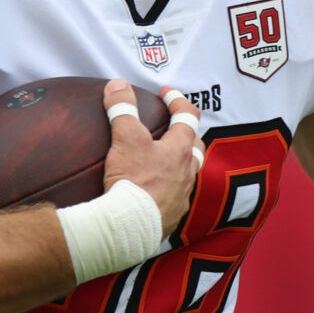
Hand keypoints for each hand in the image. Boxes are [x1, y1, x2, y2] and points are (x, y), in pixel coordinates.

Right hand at [100, 81, 201, 233]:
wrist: (129, 227)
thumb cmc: (132, 180)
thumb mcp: (125, 139)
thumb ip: (122, 109)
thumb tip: (117, 85)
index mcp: (179, 150)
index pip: (188, 117)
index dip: (177, 100)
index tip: (165, 93)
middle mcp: (186, 173)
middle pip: (196, 147)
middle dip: (187, 133)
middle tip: (172, 126)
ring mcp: (181, 196)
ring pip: (188, 173)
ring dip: (179, 162)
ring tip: (162, 159)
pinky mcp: (171, 216)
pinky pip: (176, 197)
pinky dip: (169, 188)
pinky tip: (154, 190)